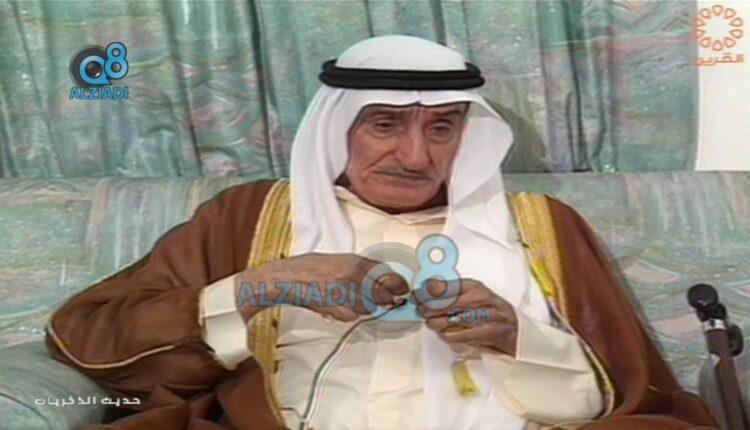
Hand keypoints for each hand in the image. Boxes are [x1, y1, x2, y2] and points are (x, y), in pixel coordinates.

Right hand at [234, 253, 408, 321]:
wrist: (288, 278)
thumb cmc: (310, 267)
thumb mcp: (340, 259)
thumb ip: (362, 268)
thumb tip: (381, 277)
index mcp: (356, 262)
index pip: (389, 275)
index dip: (399, 284)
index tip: (402, 289)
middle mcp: (354, 277)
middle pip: (384, 295)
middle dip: (389, 299)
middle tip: (391, 301)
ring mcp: (346, 294)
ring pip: (370, 307)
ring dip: (367, 307)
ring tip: (351, 299)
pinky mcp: (337, 309)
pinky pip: (354, 316)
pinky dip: (351, 314)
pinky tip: (340, 305)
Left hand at [413, 278, 518, 355]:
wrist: (514, 328)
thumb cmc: (492, 309)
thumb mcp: (474, 292)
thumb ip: (452, 289)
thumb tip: (427, 287)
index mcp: (473, 286)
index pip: (442, 287)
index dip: (424, 292)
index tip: (416, 295)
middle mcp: (477, 299)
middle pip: (440, 305)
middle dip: (425, 309)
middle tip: (421, 310)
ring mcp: (480, 317)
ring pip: (444, 321)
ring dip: (433, 323)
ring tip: (431, 322)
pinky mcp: (482, 334)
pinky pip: (454, 336)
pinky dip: (444, 335)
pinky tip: (443, 332)